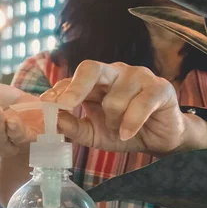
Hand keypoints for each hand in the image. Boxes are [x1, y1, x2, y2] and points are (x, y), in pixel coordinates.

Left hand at [41, 60, 206, 154]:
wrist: (159, 138)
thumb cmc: (122, 131)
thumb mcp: (92, 133)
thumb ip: (72, 127)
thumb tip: (52, 121)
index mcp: (96, 82)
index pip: (72, 79)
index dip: (59, 90)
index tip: (46, 104)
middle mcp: (115, 73)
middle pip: (90, 69)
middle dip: (75, 88)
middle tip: (65, 105)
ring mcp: (139, 76)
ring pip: (115, 97)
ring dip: (113, 120)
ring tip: (119, 129)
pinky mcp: (160, 88)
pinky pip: (141, 104)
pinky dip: (131, 122)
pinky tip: (127, 133)